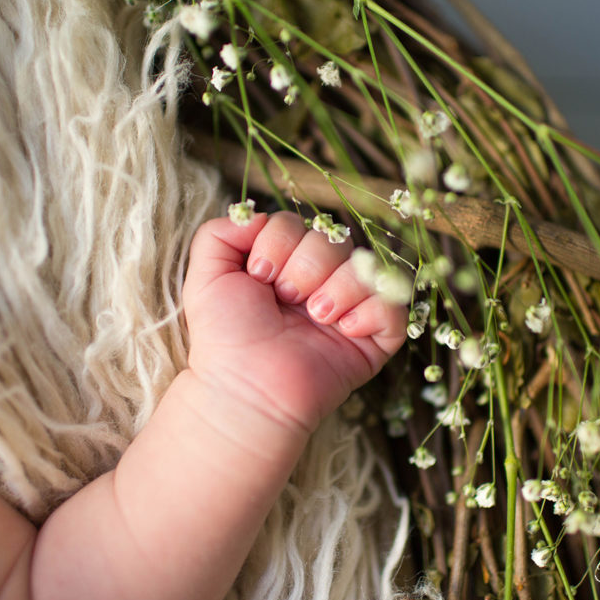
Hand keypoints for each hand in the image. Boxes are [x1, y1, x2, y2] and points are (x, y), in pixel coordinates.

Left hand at [182, 211, 406, 433]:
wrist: (246, 386)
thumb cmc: (225, 336)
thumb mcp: (206, 275)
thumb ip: (220, 232)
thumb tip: (256, 213)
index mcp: (287, 263)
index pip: (299, 224)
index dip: (280, 243)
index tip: (260, 277)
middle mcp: (322, 280)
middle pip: (335, 240)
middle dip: (306, 268)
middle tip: (286, 302)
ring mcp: (351, 307)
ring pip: (367, 267)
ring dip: (337, 290)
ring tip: (315, 319)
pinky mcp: (375, 337)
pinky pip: (393, 305)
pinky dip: (369, 313)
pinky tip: (344, 330)